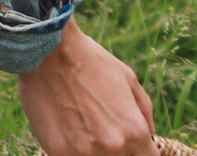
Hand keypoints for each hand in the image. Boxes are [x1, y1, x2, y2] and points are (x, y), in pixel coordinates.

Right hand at [17, 19, 153, 155]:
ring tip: (76, 120)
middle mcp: (113, 145)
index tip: (126, 138)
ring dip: (88, 145)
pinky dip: (67, 145)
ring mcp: (84, 151)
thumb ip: (144, 110)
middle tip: (95, 121)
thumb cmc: (89, 60)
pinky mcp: (57, 151)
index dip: (138, 149)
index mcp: (135, 130)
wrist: (45, 50)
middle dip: (112, 144)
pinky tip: (60, 124)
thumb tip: (150, 133)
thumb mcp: (128, 78)